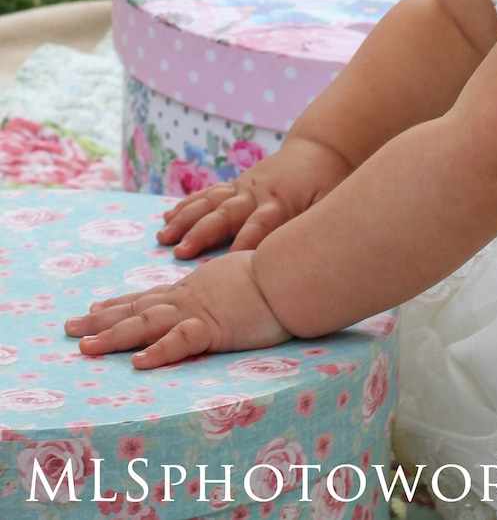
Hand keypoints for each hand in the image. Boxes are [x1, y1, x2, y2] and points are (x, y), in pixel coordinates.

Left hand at [64, 251, 291, 368]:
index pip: (150, 296)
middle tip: (68, 328)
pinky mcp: (214, 327)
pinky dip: (160, 351)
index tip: (93, 309)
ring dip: (114, 336)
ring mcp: (198, 311)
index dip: (119, 303)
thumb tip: (224, 289)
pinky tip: (139, 362)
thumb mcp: (240, 276)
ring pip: (148, 323)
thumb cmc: (275, 274)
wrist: (292, 271)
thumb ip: (225, 285)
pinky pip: (182, 341)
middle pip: (137, 309)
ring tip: (85, 347)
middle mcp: (188, 297)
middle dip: (101, 320)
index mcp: (194, 288)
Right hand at [157, 136, 351, 258]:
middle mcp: (256, 195)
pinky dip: (187, 204)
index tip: (228, 262)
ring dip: (186, 219)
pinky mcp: (237, 183)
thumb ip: (312, 224)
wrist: (321, 148)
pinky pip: (208, 194)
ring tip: (163, 236)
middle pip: (226, 214)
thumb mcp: (329, 202)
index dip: (246, 242)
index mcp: (280, 203)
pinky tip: (168, 217)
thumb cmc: (328, 182)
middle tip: (180, 251)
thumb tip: (302, 252)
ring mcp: (244, 187)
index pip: (260, 226)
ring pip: (210, 203)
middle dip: (202, 233)